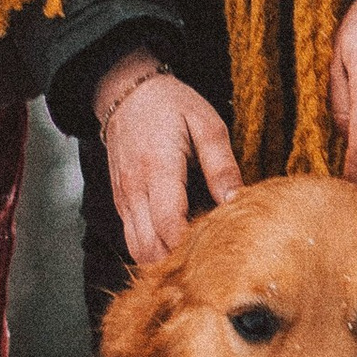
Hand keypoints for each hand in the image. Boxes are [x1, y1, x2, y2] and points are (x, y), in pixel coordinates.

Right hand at [96, 52, 242, 266]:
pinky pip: (133, 240)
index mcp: (158, 169)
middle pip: (150, 248)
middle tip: (212, 263)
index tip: (218, 254)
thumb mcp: (207, 124)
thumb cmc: (170, 104)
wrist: (126, 93)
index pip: (168, 224)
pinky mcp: (121, 203)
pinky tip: (177, 248)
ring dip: (164, 261)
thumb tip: (235, 201)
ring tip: (196, 260)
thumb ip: (221, 165)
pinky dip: (153, 251)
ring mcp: (123, 199)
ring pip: (138, 250)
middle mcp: (134, 190)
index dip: (190, 247)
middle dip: (179, 263)